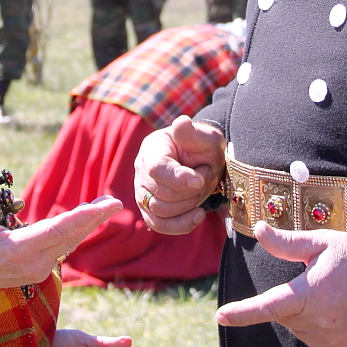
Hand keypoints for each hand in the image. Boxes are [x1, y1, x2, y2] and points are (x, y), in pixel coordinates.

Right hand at [0, 177, 118, 304]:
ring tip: (106, 204)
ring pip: (69, 243)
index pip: (57, 231)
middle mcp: (33, 262)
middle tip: (115, 202)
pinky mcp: (38, 270)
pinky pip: (63, 248)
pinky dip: (75, 232)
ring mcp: (38, 269)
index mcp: (18, 250)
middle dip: (94, 219)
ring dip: (88, 224)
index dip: (82, 217)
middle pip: (71, 237)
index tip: (103, 207)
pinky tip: (86, 218)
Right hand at [133, 115, 225, 234]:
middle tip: (205, 174)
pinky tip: (198, 215)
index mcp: (152, 148)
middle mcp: (141, 170)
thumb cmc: (204, 147)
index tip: (199, 180)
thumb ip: (192, 132)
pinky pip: (159, 225)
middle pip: (162, 193)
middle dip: (192, 190)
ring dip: (189, 205)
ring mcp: (142, 191)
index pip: (157, 168)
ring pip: (161, 211)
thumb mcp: (205, 136)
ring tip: (200, 187)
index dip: (178, 178)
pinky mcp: (148, 209)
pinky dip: (181, 224)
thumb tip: (181, 122)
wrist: (204, 162)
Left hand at [215, 222, 346, 346]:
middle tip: (318, 278)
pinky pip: (314, 338)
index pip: (267, 307)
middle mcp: (316, 323)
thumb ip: (287, 243)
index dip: (242, 313)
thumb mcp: (322, 243)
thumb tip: (260, 229)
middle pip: (284, 314)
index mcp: (308, 295)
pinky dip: (318, 325)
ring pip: (298, 327)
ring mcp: (329, 340)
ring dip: (304, 312)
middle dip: (291, 297)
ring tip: (333, 292)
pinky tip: (338, 309)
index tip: (221, 317)